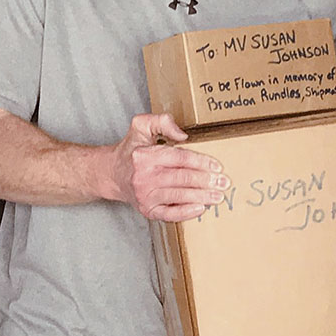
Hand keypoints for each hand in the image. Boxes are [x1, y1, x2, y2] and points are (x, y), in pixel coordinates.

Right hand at [110, 113, 227, 222]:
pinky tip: (200, 209)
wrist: (112, 174)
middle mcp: (143, 176)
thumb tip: (183, 135)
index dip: (200, 162)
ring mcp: (145, 195)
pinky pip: (169, 214)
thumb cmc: (131, 151)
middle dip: (205, 181)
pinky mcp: (147, 209)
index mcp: (144, 156)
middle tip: (223, 182)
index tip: (217, 166)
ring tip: (217, 196)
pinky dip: (186, 213)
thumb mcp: (140, 126)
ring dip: (201, 197)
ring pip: (179, 195)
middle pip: (182, 178)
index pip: (178, 158)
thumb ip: (161, 121)